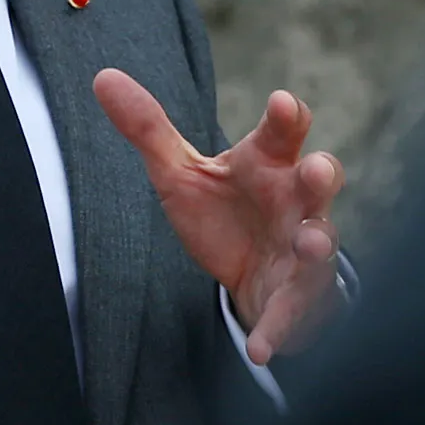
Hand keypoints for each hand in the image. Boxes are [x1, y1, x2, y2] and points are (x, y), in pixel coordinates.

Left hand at [94, 69, 343, 364]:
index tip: (282, 103)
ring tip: (311, 243)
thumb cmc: (223, 209)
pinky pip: (293, 311)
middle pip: (318, 180)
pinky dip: (279, 328)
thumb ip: (148, 128)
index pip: (282, 131)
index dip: (287, 116)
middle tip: (315, 169)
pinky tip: (259, 348)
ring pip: (321, 240)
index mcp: (266, 162)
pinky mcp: (297, 296)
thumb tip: (103, 76)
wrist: (246, 275)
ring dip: (319, 241)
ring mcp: (302, 248)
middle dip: (320, 173)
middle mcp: (293, 200)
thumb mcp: (180, 171)